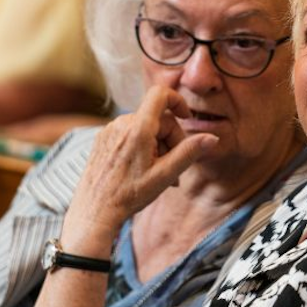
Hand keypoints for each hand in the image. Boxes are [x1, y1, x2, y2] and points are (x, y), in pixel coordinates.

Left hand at [63, 86, 218, 249]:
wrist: (95, 211)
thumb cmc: (129, 195)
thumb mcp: (164, 176)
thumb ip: (189, 153)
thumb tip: (212, 138)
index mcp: (138, 129)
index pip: (160, 94)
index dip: (177, 101)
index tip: (187, 118)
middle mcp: (121, 123)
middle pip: (157, 118)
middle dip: (170, 139)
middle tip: (174, 170)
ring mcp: (109, 130)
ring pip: (144, 127)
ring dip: (156, 145)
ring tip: (157, 174)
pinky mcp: (102, 138)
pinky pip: (128, 133)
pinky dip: (140, 147)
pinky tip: (140, 171)